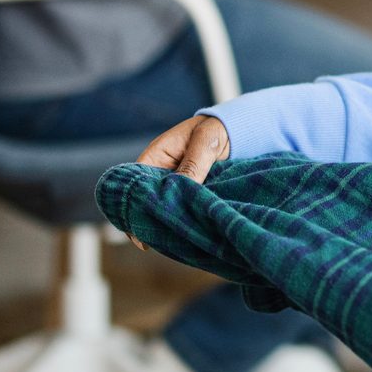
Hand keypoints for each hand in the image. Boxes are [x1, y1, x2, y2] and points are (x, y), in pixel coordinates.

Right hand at [129, 116, 231, 249]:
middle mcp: (162, 172)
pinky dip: (184, 219)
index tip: (137, 227)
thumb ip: (194, 164)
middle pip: (147, 200)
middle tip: (151, 243)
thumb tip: (180, 189)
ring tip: (169, 241)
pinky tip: (187, 233)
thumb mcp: (206, 142)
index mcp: (157, 156)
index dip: (133, 206)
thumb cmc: (216, 129)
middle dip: (148, 219)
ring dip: (167, 221)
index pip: (135, 183)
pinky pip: (182, 208)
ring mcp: (175, 183)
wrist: (238, 128)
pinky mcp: (190, 192)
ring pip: (164, 207)